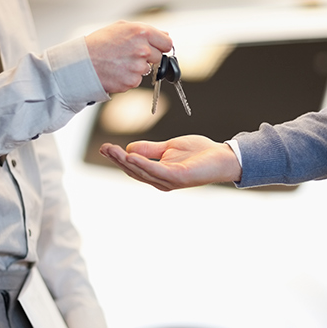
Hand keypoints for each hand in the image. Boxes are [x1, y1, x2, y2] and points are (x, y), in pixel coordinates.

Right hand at [85, 21, 171, 93]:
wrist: (82, 63)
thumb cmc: (98, 44)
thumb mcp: (120, 27)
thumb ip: (145, 30)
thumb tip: (164, 35)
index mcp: (141, 33)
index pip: (167, 43)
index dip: (161, 46)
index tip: (156, 48)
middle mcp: (142, 50)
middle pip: (159, 57)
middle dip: (149, 57)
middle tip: (130, 55)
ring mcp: (138, 67)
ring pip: (147, 69)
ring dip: (137, 68)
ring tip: (119, 62)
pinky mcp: (132, 81)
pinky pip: (137, 80)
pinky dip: (128, 77)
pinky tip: (116, 71)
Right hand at [99, 135, 241, 191]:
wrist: (222, 157)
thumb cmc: (200, 154)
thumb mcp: (169, 147)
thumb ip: (150, 149)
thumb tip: (129, 148)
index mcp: (158, 174)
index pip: (133, 167)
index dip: (118, 158)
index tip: (105, 148)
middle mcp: (161, 180)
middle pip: (133, 170)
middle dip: (117, 159)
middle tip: (104, 148)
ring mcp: (169, 180)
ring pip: (141, 171)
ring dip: (125, 161)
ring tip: (112, 151)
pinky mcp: (178, 177)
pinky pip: (155, 170)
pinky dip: (142, 163)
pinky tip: (131, 156)